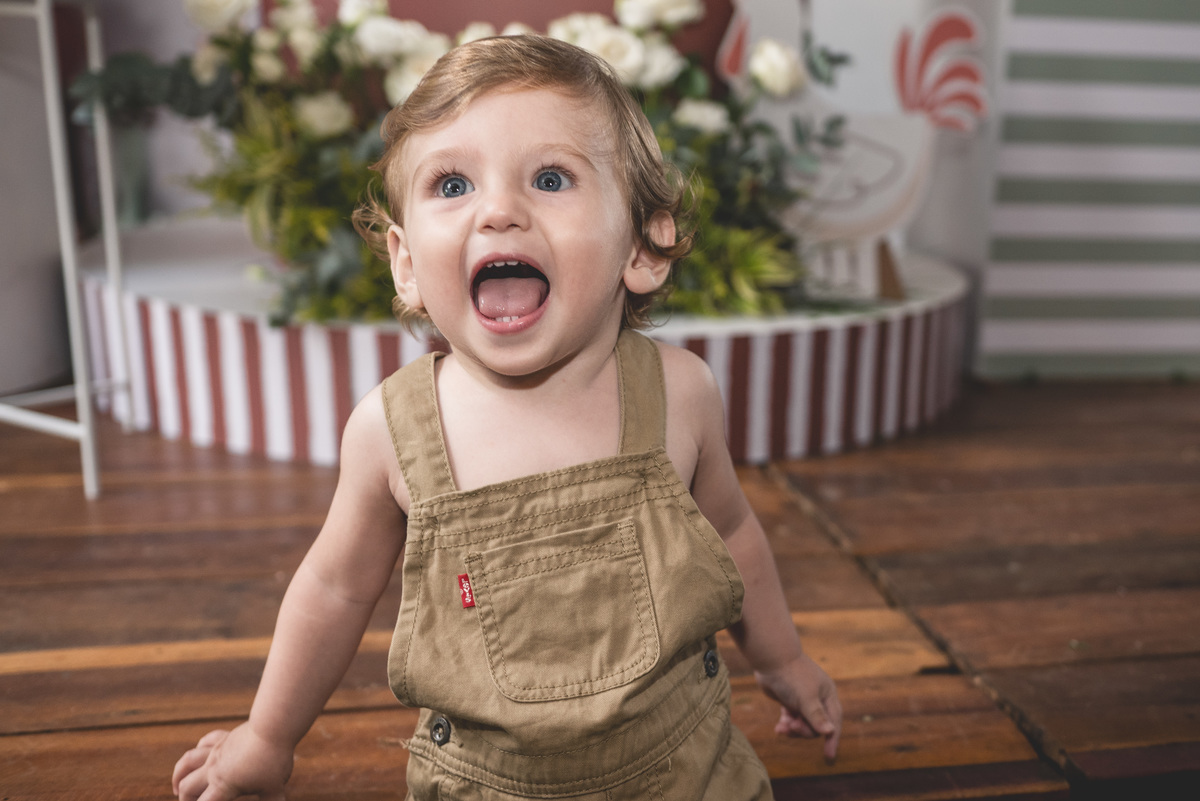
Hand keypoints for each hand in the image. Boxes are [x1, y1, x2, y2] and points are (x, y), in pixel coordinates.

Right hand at [172, 724, 293, 800]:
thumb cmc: (274, 760)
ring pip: (188, 761)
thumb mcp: (274, 789)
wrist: (273, 728)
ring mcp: (217, 750)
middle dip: (186, 798)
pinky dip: (199, 749)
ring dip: (180, 774)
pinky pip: (206, 742)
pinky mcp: (225, 737)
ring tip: (178, 786)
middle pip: (187, 786)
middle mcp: (214, 768)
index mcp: (223, 785)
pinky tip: (198, 753)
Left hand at [755, 653, 841, 761]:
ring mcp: (802, 699)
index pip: (833, 721)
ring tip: (782, 728)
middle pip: (816, 726)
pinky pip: (790, 719)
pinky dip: (785, 725)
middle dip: (804, 730)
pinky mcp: (789, 700)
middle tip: (792, 727)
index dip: (832, 739)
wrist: (770, 658)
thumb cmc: (792, 676)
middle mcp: (817, 698)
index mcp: (827, 695)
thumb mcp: (806, 698)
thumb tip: (829, 732)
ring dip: (793, 729)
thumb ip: (816, 716)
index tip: (828, 756)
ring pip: (802, 724)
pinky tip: (778, 729)